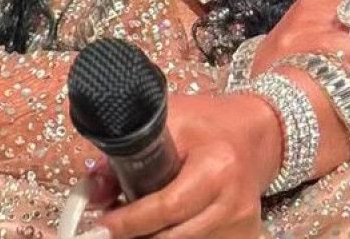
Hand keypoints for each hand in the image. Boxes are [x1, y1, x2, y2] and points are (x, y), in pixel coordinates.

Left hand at [91, 93, 273, 237]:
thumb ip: (130, 152)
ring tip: (134, 224)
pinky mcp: (244, 236)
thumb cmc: (208, 123)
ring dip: (154, 238)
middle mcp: (233, 203)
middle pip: (173, 238)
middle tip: (109, 230)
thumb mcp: (169, 122)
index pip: (166, 206)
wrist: (256, 133)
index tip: (100, 228)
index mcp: (217, 168)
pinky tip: (162, 226)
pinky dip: (175, 237)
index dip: (129, 221)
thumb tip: (93, 190)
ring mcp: (241, 225)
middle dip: (137, 236)